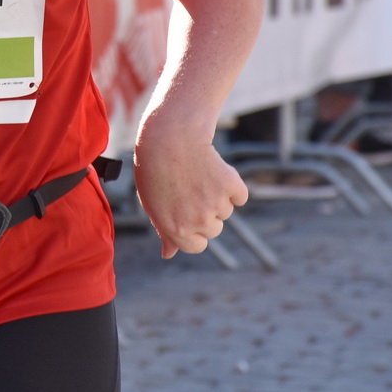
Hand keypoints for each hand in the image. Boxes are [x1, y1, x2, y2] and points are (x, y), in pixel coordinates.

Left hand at [133, 105, 246, 257]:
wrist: (169, 137)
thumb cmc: (155, 171)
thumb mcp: (152, 204)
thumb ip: (164, 231)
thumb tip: (167, 254)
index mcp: (176, 230)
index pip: (197, 246)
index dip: (192, 229)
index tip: (185, 212)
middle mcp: (198, 221)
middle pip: (214, 229)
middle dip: (205, 213)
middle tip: (188, 189)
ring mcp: (216, 204)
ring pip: (226, 211)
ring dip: (217, 196)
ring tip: (197, 176)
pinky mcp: (231, 185)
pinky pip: (239, 196)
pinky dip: (232, 185)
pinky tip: (213, 170)